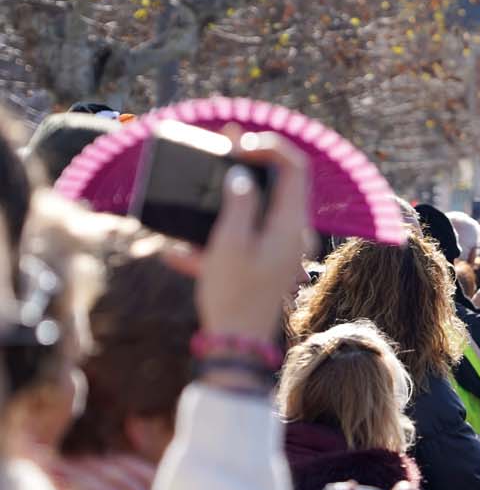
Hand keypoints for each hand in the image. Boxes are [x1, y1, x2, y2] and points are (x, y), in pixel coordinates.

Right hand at [166, 132, 308, 375]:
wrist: (237, 346)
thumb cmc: (234, 293)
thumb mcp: (230, 243)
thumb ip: (239, 204)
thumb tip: (241, 176)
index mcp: (291, 223)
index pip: (294, 167)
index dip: (269, 146)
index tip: (237, 144)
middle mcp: (293, 234)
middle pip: (278, 184)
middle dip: (249, 162)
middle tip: (221, 142)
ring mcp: (279, 251)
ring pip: (257, 212)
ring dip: (229, 197)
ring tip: (200, 180)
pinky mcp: (263, 266)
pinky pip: (241, 242)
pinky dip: (214, 241)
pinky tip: (176, 254)